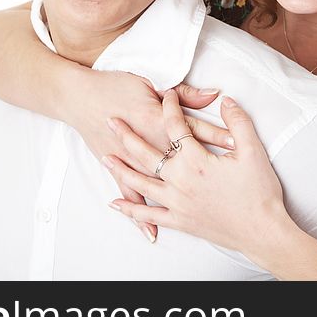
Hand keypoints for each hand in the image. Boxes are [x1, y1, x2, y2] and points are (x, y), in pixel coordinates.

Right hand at [69, 71, 222, 240]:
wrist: (78, 97)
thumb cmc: (115, 87)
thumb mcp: (151, 83)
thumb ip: (184, 93)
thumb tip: (213, 94)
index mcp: (157, 123)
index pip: (195, 132)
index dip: (218, 137)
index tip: (238, 146)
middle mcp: (147, 147)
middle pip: (183, 160)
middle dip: (208, 171)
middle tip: (233, 182)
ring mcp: (132, 163)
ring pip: (160, 185)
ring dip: (179, 198)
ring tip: (200, 213)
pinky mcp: (119, 171)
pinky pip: (133, 198)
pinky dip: (141, 215)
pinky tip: (152, 233)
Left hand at [103, 91, 289, 254]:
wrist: (262, 231)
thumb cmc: (259, 192)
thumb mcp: (253, 151)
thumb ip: (237, 121)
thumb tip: (226, 100)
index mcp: (196, 161)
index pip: (177, 126)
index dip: (171, 106)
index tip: (166, 94)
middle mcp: (180, 181)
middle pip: (147, 152)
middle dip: (127, 134)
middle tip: (110, 120)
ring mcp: (177, 202)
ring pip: (141, 181)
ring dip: (121, 168)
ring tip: (105, 156)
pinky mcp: (179, 221)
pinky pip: (149, 213)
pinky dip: (131, 209)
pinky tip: (116, 204)